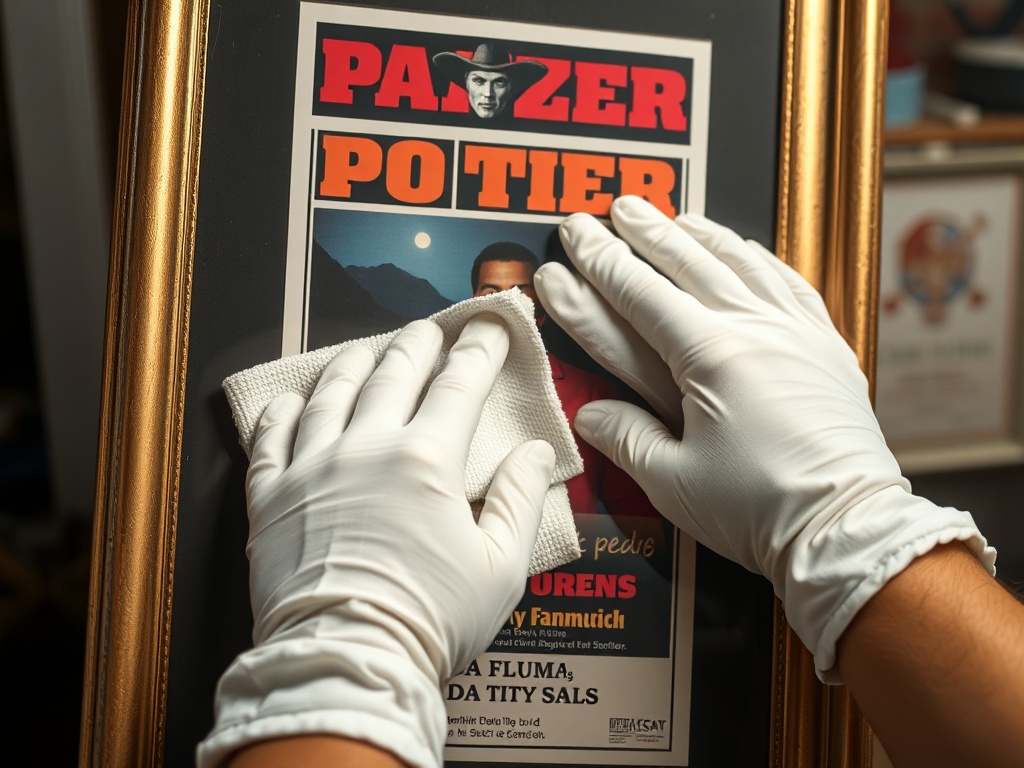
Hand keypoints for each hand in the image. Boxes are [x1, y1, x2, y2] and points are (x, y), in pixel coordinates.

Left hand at [199, 316, 555, 767]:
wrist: (346, 662)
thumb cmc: (429, 620)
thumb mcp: (500, 567)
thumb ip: (519, 500)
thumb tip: (534, 452)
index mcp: (426, 461)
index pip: (459, 385)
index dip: (480, 350)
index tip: (491, 327)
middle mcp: (367, 448)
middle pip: (395, 374)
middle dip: (418, 344)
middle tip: (431, 330)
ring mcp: (312, 469)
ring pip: (332, 394)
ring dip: (353, 363)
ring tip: (367, 349)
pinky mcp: (272, 498)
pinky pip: (270, 439)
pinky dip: (280, 413)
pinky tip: (290, 399)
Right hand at [534, 196, 993, 679]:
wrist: (846, 528)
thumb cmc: (758, 509)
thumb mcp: (672, 482)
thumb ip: (625, 437)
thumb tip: (590, 413)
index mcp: (711, 357)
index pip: (643, 294)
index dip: (603, 262)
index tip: (577, 235)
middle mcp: (755, 329)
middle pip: (690, 262)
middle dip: (647, 231)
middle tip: (617, 205)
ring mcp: (797, 332)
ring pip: (742, 261)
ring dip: (703, 233)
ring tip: (675, 215)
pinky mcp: (828, 346)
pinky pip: (790, 282)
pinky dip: (760, 258)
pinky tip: (744, 249)